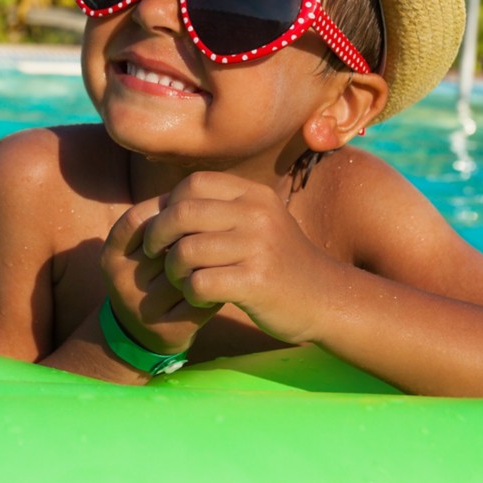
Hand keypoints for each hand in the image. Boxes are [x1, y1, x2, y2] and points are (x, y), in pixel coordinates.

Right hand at [100, 192, 220, 356]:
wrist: (138, 333)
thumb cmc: (148, 273)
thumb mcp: (139, 247)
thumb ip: (160, 219)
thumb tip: (196, 188)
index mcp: (111, 255)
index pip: (138, 219)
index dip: (168, 210)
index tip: (192, 208)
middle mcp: (121, 282)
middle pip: (167, 246)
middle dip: (197, 235)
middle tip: (222, 226)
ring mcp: (143, 309)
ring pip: (188, 272)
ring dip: (212, 259)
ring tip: (230, 248)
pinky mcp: (169, 330)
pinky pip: (202, 298)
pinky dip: (219, 284)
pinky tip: (229, 274)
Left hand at [139, 172, 344, 344]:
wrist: (326, 299)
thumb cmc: (277, 261)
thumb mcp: (256, 222)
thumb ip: (216, 210)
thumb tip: (156, 208)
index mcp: (254, 194)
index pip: (193, 184)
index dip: (168, 205)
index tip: (163, 228)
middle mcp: (257, 214)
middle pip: (182, 214)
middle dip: (157, 235)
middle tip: (156, 254)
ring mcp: (258, 247)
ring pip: (185, 251)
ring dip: (173, 270)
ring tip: (181, 279)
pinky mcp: (256, 282)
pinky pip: (200, 283)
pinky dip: (191, 293)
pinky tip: (200, 297)